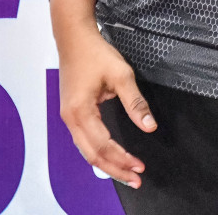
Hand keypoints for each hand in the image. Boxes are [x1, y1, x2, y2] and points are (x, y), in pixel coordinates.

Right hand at [50, 0, 154, 188]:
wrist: (73, 38)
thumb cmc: (95, 53)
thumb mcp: (121, 75)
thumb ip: (135, 102)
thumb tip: (149, 126)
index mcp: (80, 111)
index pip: (103, 145)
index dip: (122, 158)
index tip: (140, 167)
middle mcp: (70, 119)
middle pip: (92, 155)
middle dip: (114, 169)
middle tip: (135, 179)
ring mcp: (68, 117)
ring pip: (86, 150)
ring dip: (107, 163)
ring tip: (126, 172)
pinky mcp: (71, 113)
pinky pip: (84, 141)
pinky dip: (98, 152)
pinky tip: (111, 157)